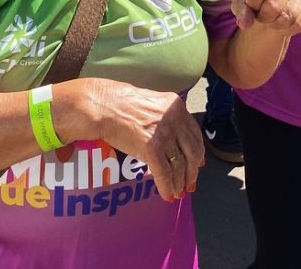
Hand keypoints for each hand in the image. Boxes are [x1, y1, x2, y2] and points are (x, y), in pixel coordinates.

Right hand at [71, 79, 204, 201]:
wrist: (102, 106)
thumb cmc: (119, 104)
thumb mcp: (151, 104)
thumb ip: (165, 118)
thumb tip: (174, 140)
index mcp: (176, 106)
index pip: (194, 134)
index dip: (198, 152)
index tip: (198, 164)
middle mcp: (174, 118)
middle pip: (192, 151)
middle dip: (192, 172)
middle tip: (190, 185)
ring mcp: (164, 133)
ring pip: (179, 165)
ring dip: (179, 183)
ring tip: (178, 193)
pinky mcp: (152, 147)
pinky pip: (164, 173)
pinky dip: (167, 187)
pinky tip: (167, 195)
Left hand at [232, 0, 300, 36]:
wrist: (269, 3)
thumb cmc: (254, 1)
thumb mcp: (241, 3)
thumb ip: (241, 11)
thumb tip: (246, 24)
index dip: (252, 5)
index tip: (252, 6)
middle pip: (274, 6)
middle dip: (264, 18)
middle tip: (262, 16)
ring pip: (287, 16)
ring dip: (276, 25)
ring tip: (272, 19)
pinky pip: (299, 23)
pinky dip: (289, 29)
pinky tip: (284, 23)